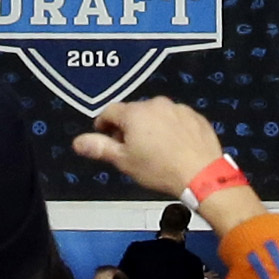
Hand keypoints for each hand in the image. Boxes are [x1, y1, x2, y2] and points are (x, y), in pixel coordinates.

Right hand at [75, 96, 227, 199]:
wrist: (201, 174)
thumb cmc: (161, 169)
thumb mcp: (124, 161)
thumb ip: (100, 147)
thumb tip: (78, 142)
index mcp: (135, 113)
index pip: (110, 111)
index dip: (104, 124)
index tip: (105, 136)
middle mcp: (157, 104)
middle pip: (134, 112)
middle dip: (130, 128)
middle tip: (131, 150)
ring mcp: (178, 109)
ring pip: (157, 115)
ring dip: (152, 127)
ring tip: (155, 151)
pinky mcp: (195, 117)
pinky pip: (177, 120)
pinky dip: (172, 129)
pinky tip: (174, 147)